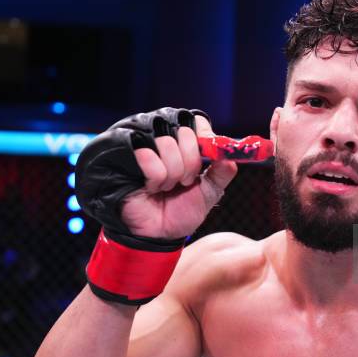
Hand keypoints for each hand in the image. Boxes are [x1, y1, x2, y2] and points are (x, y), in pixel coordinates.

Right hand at [122, 115, 236, 239]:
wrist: (161, 233)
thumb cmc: (182, 210)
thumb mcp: (211, 191)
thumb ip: (223, 171)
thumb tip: (230, 155)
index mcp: (187, 145)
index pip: (197, 122)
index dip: (205, 137)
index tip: (208, 156)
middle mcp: (167, 141)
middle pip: (185, 132)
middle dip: (190, 163)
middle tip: (185, 181)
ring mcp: (146, 147)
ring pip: (167, 143)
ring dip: (172, 173)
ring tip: (167, 187)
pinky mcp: (127, 156)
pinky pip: (148, 156)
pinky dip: (156, 177)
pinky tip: (152, 187)